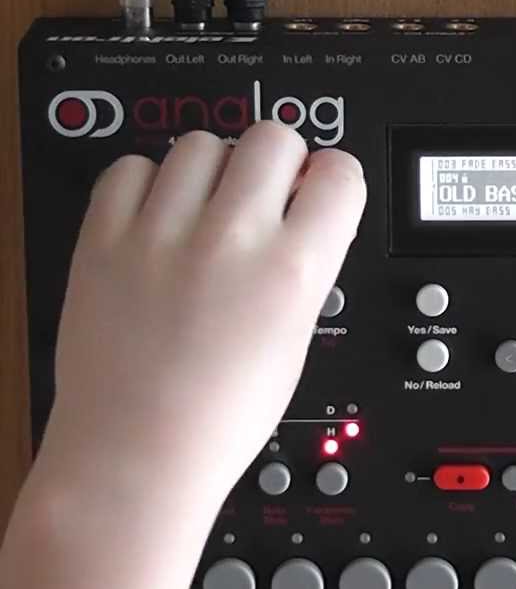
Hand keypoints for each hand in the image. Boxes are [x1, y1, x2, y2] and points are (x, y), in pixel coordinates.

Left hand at [41, 121, 366, 499]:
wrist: (137, 452)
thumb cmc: (219, 414)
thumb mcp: (297, 338)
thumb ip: (304, 265)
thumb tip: (303, 213)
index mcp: (293, 271)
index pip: (340, 173)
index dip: (334, 178)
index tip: (320, 187)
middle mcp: (231, 240)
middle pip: (274, 136)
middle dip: (279, 159)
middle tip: (264, 192)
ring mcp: (162, 234)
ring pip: (202, 142)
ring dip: (213, 168)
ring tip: (204, 210)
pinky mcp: (103, 238)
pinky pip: (132, 167)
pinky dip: (148, 184)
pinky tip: (158, 219)